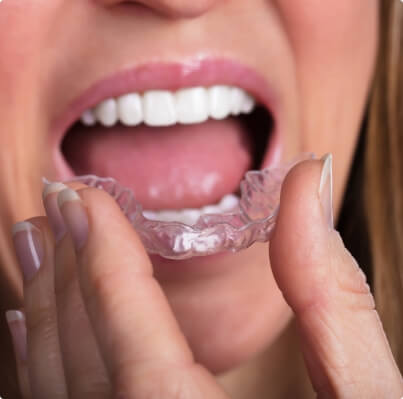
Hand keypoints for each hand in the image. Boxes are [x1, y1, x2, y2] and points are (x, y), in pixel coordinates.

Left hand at [6, 157, 402, 397]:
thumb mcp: (364, 396)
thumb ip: (329, 288)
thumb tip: (308, 180)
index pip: (136, 338)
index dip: (105, 255)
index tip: (83, 197)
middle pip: (84, 362)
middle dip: (65, 272)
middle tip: (56, 207)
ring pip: (55, 389)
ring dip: (43, 307)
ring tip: (35, 245)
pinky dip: (37, 366)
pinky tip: (28, 328)